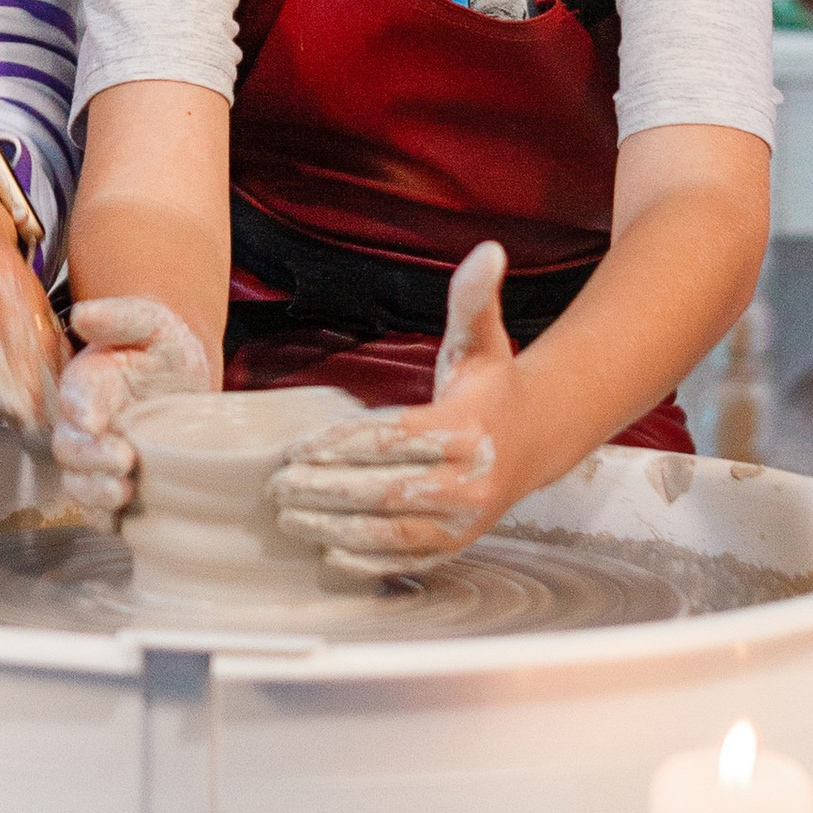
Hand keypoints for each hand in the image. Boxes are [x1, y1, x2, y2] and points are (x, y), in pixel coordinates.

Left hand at [0, 153, 65, 444]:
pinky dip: (58, 379)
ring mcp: (24, 288)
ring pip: (44, 346)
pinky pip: (53, 343)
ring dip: (51, 393)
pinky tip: (61, 418)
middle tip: (41, 447)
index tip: (10, 408)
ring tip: (55, 443)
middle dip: (32, 396)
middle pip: (20, 341)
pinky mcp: (37, 301)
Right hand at [52, 296, 211, 518]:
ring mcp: (97, 456)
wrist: (189, 382)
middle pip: (69, 446)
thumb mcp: (153, 323)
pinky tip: (122, 518)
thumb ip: (121, 316)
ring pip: (77, 482)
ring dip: (94, 492)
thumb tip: (82, 315)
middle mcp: (85, 423)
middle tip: (123, 459)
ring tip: (123, 490)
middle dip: (89, 457)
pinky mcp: (115, 484)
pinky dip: (104, 518)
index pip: (75, 395)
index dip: (80, 409)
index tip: (94, 419)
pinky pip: (97, 510)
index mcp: (89, 381)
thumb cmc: (166, 350)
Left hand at [270, 242, 525, 563]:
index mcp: (467, 430)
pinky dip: (368, 563)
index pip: (395, 440)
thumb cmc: (491, 387)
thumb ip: (474, 297)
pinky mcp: (458, 545)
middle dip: (326, 492)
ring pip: (393, 534)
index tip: (297, 448)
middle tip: (276, 486)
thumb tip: (489, 248)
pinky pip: (409, 562)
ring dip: (336, 531)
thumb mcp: (483, 338)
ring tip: (288, 519)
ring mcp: (465, 521)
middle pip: (387, 492)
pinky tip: (327, 555)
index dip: (343, 446)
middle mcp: (469, 482)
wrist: (536, 440)